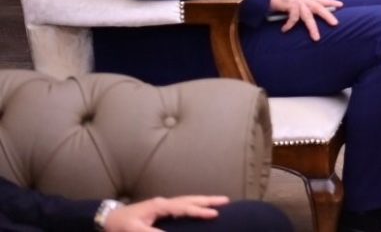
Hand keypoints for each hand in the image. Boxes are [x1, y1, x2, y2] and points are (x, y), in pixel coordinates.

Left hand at [105, 195, 228, 230]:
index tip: (215, 213)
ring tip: (218, 201)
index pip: (184, 208)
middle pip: (189, 199)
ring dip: (202, 200)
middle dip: (207, 200)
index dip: (199, 211)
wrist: (106, 218)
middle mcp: (163, 203)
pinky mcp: (159, 209)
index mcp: (159, 206)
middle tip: (226, 199)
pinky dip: (193, 204)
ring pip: (187, 200)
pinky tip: (198, 208)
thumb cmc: (119, 225)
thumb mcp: (134, 231)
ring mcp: (162, 204)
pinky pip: (182, 205)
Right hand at [268, 0, 342, 40]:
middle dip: (328, 15)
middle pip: (319, 7)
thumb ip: (299, 9)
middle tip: (336, 23)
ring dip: (312, 28)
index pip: (320, 0)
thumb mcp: (291, 3)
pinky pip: (293, 18)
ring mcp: (296, 2)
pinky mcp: (289, 5)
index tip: (341, 5)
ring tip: (316, 39)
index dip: (331, 2)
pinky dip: (289, 25)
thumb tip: (305, 18)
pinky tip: (284, 30)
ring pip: (308, 16)